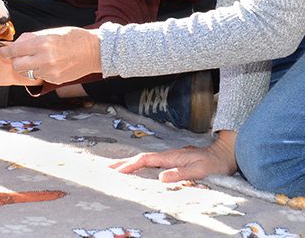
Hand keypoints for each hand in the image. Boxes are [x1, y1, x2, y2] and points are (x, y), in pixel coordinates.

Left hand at [0, 26, 101, 84]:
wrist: (95, 51)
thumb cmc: (74, 37)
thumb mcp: (51, 32)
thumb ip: (31, 38)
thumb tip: (16, 43)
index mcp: (42, 44)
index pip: (14, 51)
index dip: (5, 52)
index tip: (2, 52)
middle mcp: (44, 59)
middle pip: (17, 65)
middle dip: (16, 60)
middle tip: (20, 55)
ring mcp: (50, 71)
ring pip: (27, 72)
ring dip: (28, 66)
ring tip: (39, 58)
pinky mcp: (55, 79)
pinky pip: (40, 76)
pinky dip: (40, 71)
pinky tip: (50, 64)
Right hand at [110, 131, 237, 182]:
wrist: (224, 153)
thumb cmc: (214, 163)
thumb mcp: (200, 170)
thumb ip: (181, 173)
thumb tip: (161, 177)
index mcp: (170, 157)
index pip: (145, 160)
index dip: (130, 165)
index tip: (117, 171)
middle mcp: (167, 156)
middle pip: (140, 158)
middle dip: (123, 162)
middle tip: (107, 168)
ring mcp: (169, 158)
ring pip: (144, 160)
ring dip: (129, 163)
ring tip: (116, 168)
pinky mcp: (172, 161)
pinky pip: (151, 163)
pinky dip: (139, 165)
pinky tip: (137, 169)